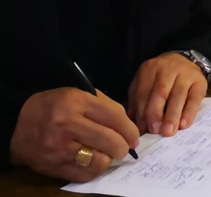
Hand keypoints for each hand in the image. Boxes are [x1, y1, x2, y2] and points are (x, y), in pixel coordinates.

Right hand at [10, 88, 138, 181]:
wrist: (17, 123)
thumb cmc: (53, 106)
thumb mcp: (77, 94)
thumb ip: (104, 106)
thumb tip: (128, 127)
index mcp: (76, 102)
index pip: (115, 117)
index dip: (130, 130)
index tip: (134, 137)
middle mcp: (68, 124)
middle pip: (111, 141)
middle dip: (124, 147)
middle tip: (124, 147)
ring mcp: (60, 148)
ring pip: (100, 161)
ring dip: (108, 159)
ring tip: (107, 153)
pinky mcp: (54, 166)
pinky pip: (85, 174)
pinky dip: (94, 169)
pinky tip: (93, 161)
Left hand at [127, 53, 207, 136]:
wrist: (186, 60)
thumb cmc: (162, 77)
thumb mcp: (146, 82)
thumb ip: (138, 100)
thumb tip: (133, 122)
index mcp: (150, 69)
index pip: (144, 92)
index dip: (142, 111)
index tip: (143, 128)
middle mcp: (168, 69)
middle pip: (160, 92)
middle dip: (156, 113)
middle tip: (155, 130)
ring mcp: (186, 74)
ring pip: (178, 95)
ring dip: (172, 115)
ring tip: (168, 131)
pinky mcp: (200, 81)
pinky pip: (195, 98)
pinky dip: (189, 112)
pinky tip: (184, 124)